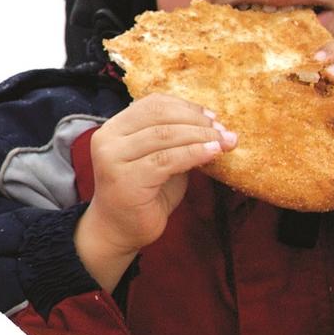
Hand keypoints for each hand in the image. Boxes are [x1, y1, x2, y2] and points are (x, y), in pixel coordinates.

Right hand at [75, 93, 235, 290]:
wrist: (119, 230)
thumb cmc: (143, 195)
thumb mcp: (159, 159)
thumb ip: (176, 141)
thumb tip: (215, 127)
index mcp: (114, 128)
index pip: (152, 104)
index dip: (186, 107)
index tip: (213, 118)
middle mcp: (108, 139)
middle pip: (159, 116)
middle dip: (197, 121)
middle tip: (224, 132)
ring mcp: (113, 159)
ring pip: (165, 135)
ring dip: (201, 137)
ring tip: (225, 143)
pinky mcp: (125, 180)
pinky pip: (167, 160)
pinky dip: (194, 154)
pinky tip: (212, 154)